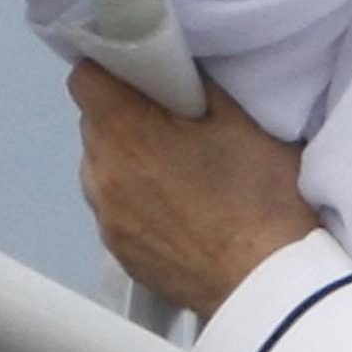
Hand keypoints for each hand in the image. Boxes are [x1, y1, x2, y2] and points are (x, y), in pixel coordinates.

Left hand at [66, 61, 320, 317]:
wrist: (265, 283)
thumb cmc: (259, 198)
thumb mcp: (240, 121)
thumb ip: (195, 85)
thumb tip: (172, 68)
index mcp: (125, 131)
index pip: (85, 78)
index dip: (111, 69)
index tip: (143, 76)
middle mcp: (101, 173)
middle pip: (95, 124)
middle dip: (128, 116)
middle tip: (177, 125)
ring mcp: (106, 218)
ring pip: (104, 169)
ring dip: (130, 161)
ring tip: (181, 175)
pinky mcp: (118, 252)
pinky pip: (116, 209)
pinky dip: (138, 202)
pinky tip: (181, 212)